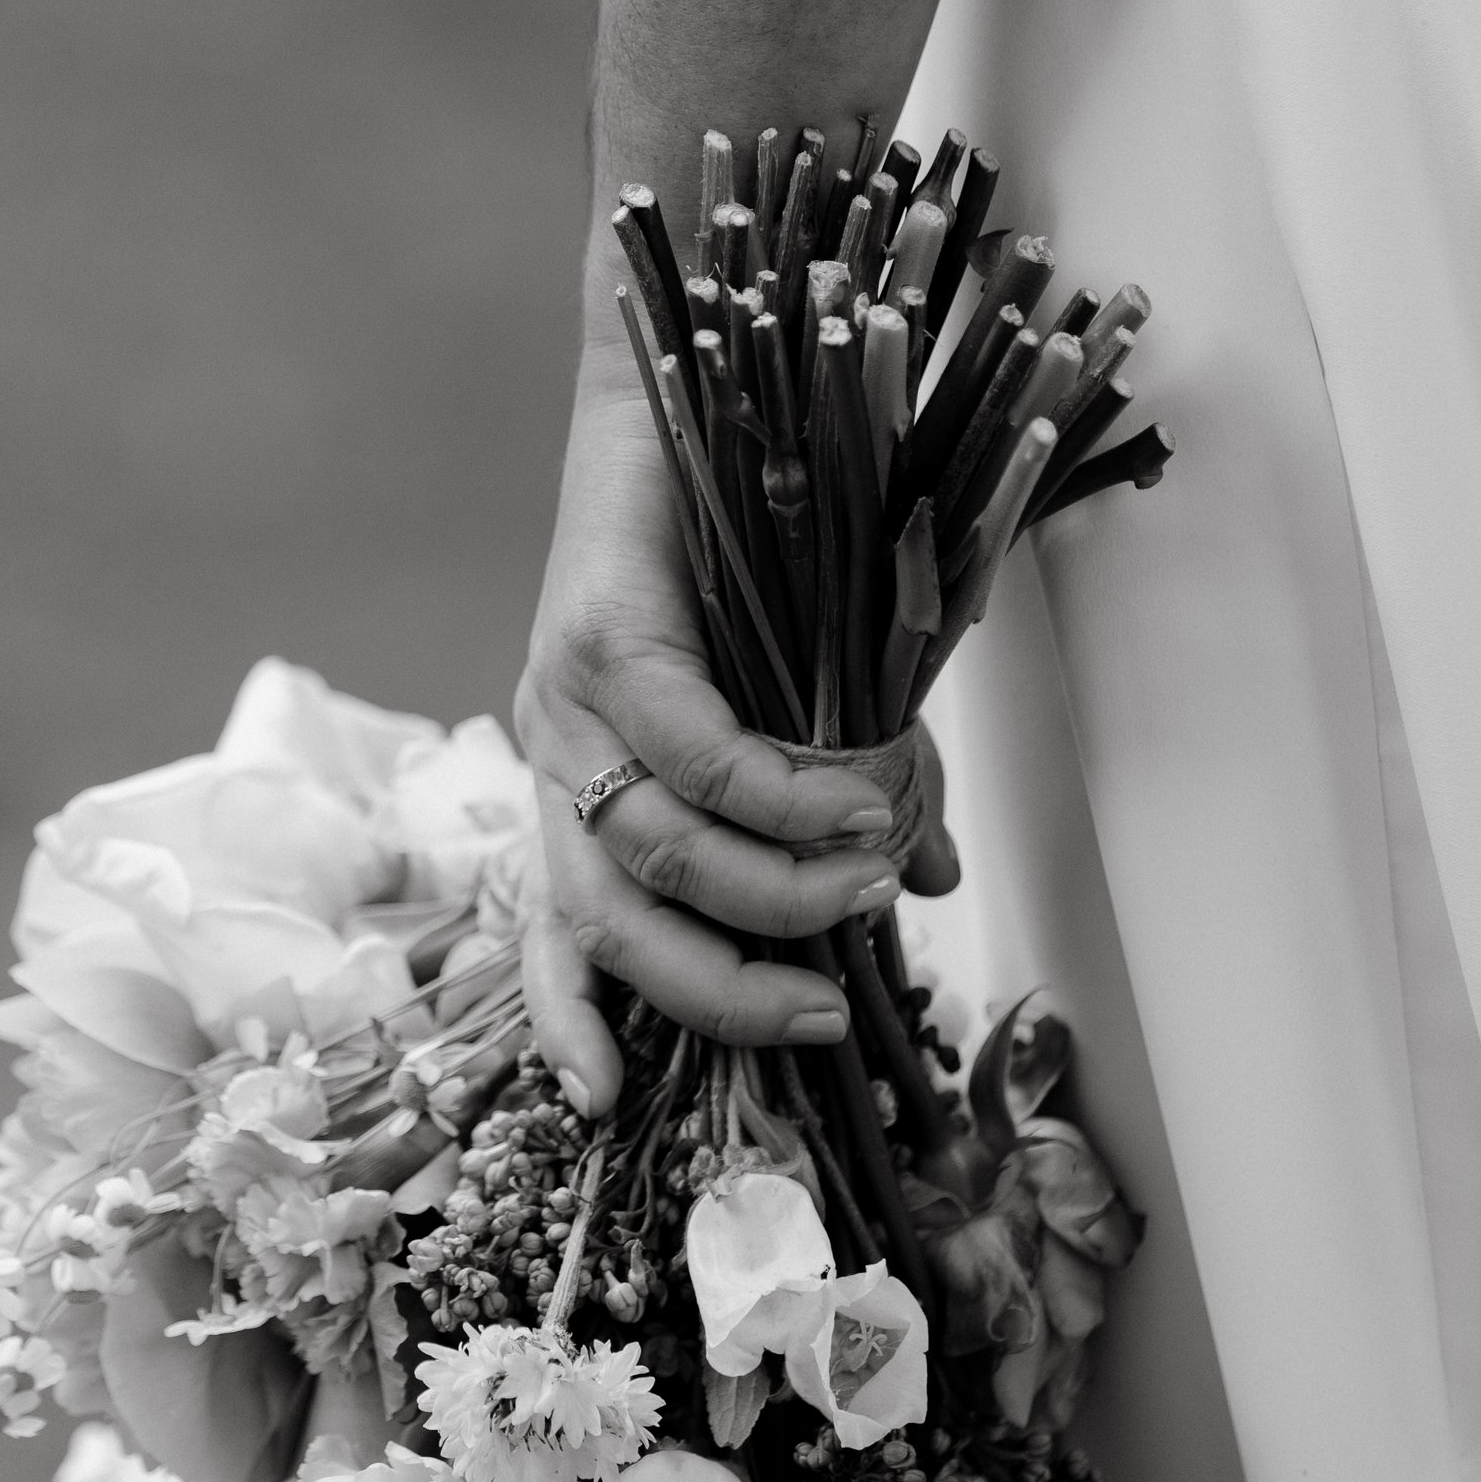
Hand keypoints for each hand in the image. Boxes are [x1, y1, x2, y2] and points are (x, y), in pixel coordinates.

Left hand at [514, 348, 958, 1118]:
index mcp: (583, 782)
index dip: (571, 1022)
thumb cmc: (754, 547)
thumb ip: (844, 803)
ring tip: (868, 880)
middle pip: (610, 921)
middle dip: (718, 988)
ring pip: (656, 846)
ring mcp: (565, 697)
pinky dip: (779, 793)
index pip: (556, 930)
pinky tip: (850, 802)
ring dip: (774, 886)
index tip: (607, 1105)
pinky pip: (691, 753)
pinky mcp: (598, 634)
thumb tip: (924, 886)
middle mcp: (556, 752)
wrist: (702, 376)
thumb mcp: (805, 703)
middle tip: (823, 1012)